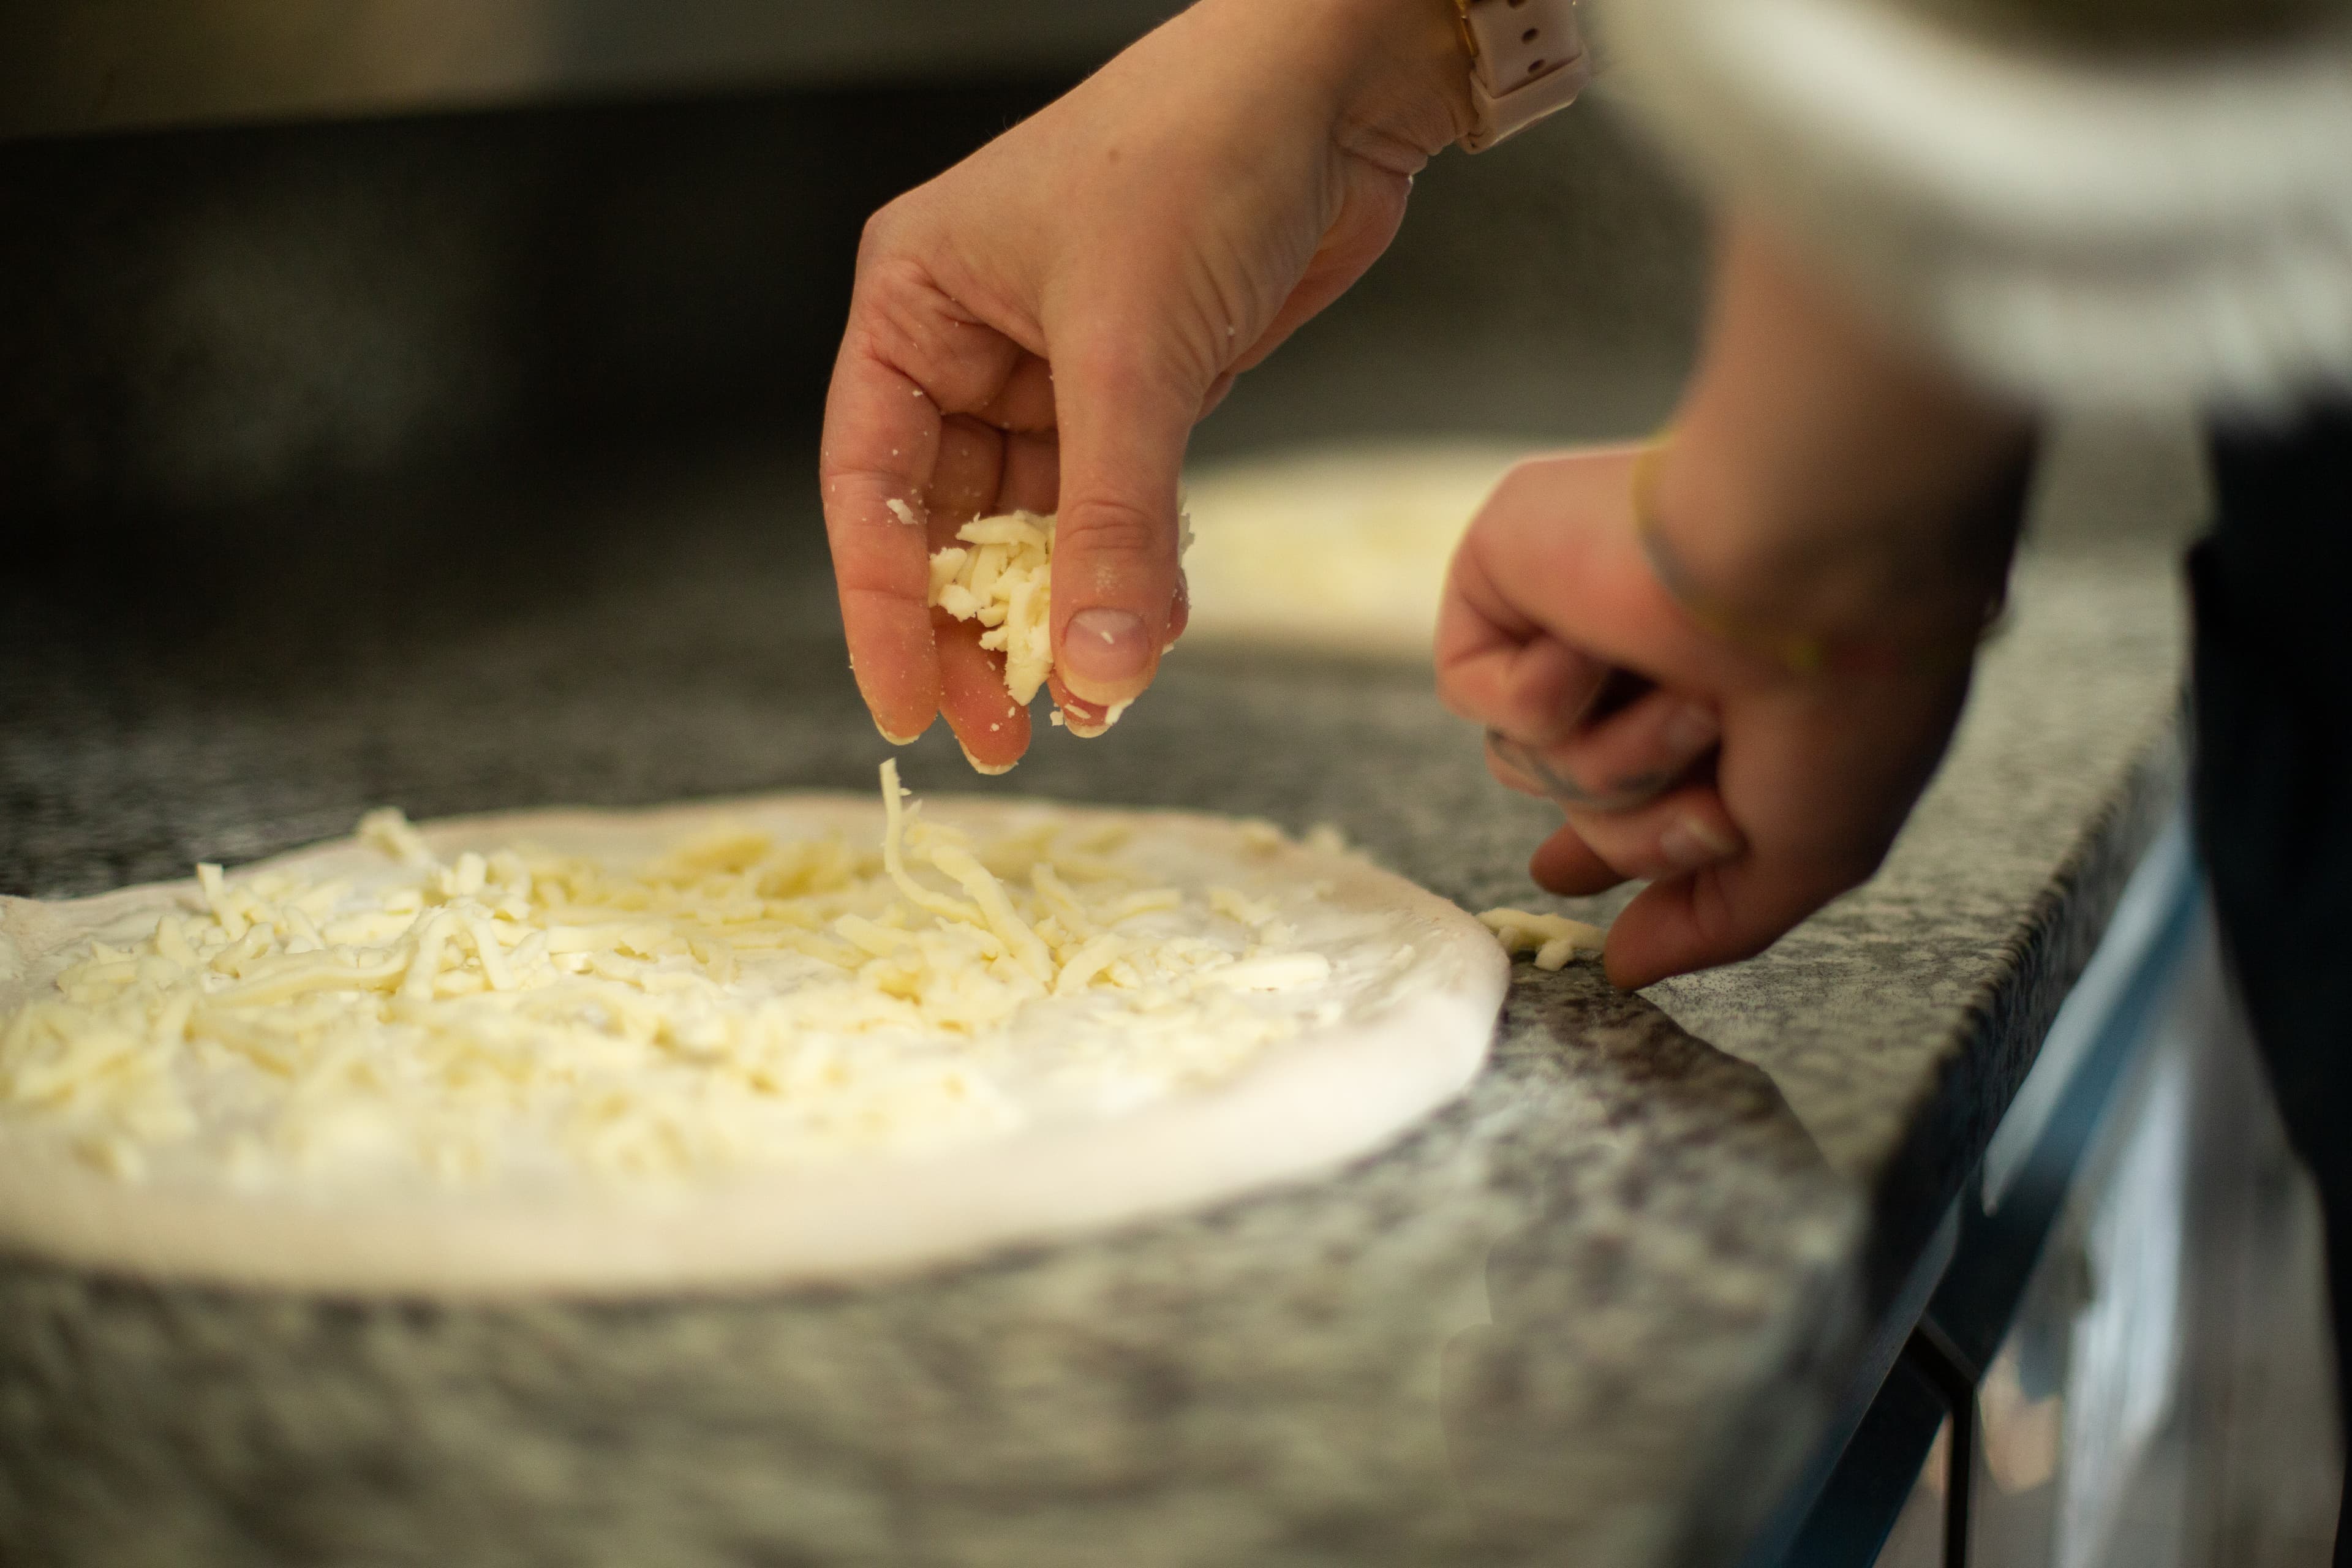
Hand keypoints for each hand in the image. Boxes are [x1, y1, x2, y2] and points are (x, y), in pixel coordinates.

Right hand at [820, 0, 1467, 766]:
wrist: (1332, 89)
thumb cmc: (1199, 158)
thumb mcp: (1135, 355)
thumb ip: (1113, 522)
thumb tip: (1101, 672)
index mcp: (914, 304)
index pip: (869, 484)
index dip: (881, 607)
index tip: (906, 711)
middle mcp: (969, 340)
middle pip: (945, 522)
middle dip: (977, 631)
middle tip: (1006, 733)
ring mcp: (1056, 368)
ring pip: (1035, 527)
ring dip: (1066, 613)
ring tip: (1094, 700)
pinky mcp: (1140, 389)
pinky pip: (1114, 508)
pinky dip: (1132, 570)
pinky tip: (1155, 631)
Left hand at [1437, 449, 1983, 988]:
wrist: (1815, 562)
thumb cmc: (1844, 697)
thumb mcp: (1813, 849)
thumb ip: (1719, 919)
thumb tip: (1630, 968)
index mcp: (1710, 685)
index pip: (1618, 779)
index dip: (1592, 838)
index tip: (1558, 876)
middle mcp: (1639, 644)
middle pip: (1571, 797)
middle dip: (1635, 829)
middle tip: (1713, 796)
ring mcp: (1569, 603)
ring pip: (1529, 762)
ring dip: (1613, 763)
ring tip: (1694, 707)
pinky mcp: (1502, 567)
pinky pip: (1478, 695)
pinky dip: (1546, 697)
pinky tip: (1603, 645)